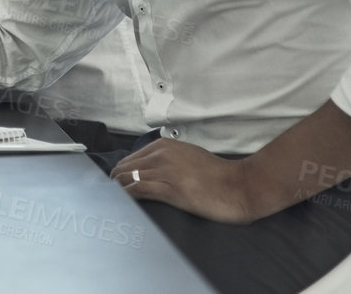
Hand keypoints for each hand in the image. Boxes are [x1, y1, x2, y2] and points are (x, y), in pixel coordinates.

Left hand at [112, 137, 260, 223]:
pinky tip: (122, 204)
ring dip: (117, 190)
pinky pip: (139, 190)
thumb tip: (147, 169)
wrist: (241, 186)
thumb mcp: (188, 157)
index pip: (129, 159)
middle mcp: (162, 155)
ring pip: (128, 178)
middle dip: (114, 182)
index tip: (114, 186)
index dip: (119, 173)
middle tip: (109, 197)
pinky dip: (126, 196)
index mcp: (164, 146)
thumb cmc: (218, 175)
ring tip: (112, 203)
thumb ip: (167, 159)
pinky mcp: (171, 190)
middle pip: (124, 168)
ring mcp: (166, 172)